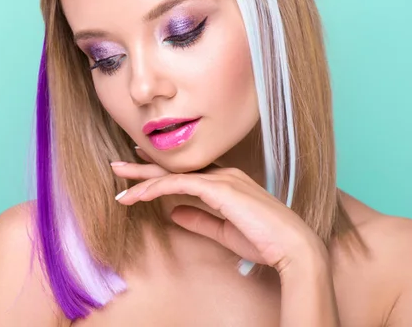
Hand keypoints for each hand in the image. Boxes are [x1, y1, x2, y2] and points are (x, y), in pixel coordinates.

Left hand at [111, 152, 326, 275]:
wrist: (293, 247)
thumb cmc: (264, 241)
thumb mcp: (223, 231)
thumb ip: (198, 220)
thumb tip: (173, 213)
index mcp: (226, 182)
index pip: (186, 172)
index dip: (161, 169)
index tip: (139, 166)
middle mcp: (223, 174)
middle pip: (175, 168)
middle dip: (144, 167)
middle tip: (118, 164)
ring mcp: (222, 179)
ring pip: (173, 174)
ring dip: (143, 180)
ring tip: (120, 184)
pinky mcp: (220, 189)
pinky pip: (179, 185)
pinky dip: (156, 189)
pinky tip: (138, 194)